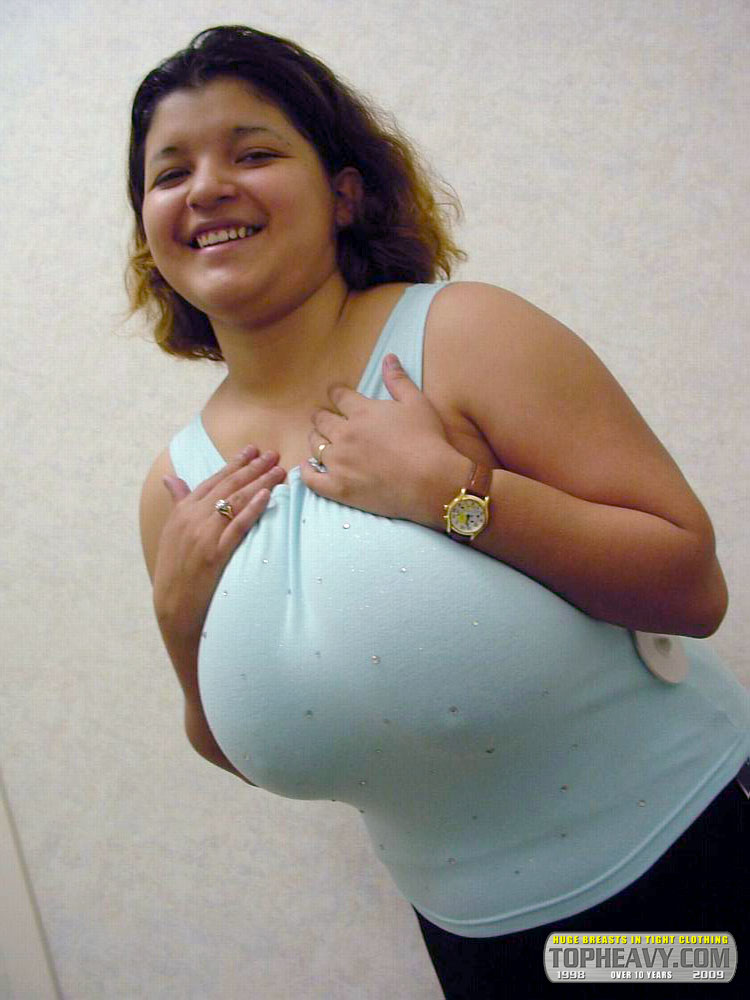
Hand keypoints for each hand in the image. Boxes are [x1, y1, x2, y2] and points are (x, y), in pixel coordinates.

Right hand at [153, 447, 285, 644]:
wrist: (173, 605)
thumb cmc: (175, 569)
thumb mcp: (172, 532)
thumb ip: (178, 502)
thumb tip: (171, 478)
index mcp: (183, 511)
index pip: (213, 480)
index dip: (234, 464)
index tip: (252, 450)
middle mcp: (192, 518)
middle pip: (227, 486)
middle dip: (252, 468)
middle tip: (273, 454)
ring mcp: (203, 535)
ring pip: (235, 501)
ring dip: (259, 483)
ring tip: (278, 470)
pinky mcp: (214, 554)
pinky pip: (237, 526)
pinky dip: (252, 509)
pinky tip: (267, 496)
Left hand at [300, 353, 465, 522]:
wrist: (430, 481)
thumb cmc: (427, 440)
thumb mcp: (417, 403)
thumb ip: (399, 380)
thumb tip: (388, 358)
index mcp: (362, 412)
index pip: (340, 396)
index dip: (336, 393)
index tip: (335, 394)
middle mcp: (345, 434)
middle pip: (323, 420)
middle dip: (322, 416)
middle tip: (323, 418)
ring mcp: (339, 462)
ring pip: (315, 445)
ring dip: (315, 439)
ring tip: (318, 439)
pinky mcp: (338, 488)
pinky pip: (311, 479)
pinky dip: (306, 471)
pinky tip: (306, 466)